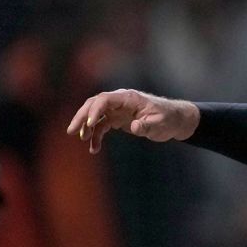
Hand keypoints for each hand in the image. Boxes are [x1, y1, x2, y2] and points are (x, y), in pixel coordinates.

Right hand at [66, 89, 199, 153]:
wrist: (174, 120)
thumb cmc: (168, 119)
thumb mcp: (160, 123)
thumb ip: (147, 125)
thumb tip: (134, 127)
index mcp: (129, 98)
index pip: (105, 99)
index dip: (95, 110)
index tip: (90, 124)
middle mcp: (120, 101)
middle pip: (94, 105)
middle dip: (82, 117)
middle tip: (72, 131)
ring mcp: (117, 110)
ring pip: (95, 115)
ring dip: (86, 127)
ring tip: (81, 139)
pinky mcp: (117, 120)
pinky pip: (102, 126)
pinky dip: (96, 137)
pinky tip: (94, 149)